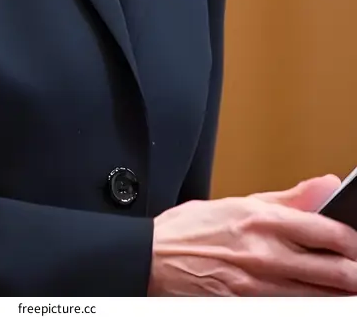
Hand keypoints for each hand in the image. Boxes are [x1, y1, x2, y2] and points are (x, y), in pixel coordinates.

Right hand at [148, 175, 356, 295]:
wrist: (151, 260)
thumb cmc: (188, 231)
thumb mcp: (236, 202)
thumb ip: (287, 198)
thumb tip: (325, 185)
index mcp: (262, 221)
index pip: (325, 231)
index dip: (351, 240)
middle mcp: (265, 255)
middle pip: (332, 271)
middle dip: (354, 273)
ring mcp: (258, 288)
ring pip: (319, 298)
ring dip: (339, 295)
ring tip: (347, 290)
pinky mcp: (248, 308)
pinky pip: (292, 310)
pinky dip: (309, 306)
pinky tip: (316, 301)